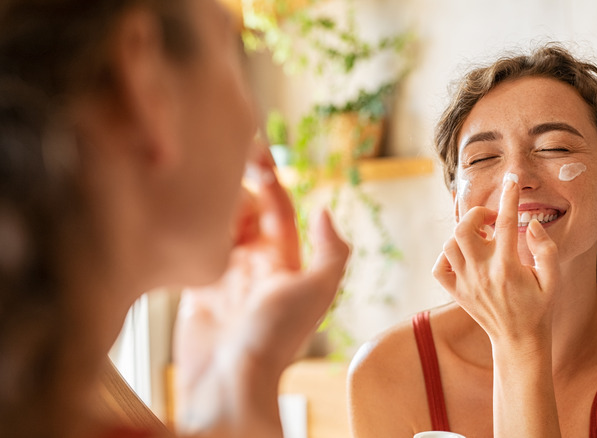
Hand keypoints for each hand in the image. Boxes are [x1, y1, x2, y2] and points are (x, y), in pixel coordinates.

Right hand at [173, 147, 348, 435]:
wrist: (229, 381)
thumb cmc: (275, 339)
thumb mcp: (316, 291)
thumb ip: (330, 251)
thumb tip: (324, 210)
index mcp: (285, 260)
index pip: (277, 207)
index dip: (267, 178)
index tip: (252, 150)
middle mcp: (256, 264)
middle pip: (244, 211)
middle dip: (234, 190)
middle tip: (217, 175)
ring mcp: (225, 275)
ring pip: (218, 225)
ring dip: (212, 207)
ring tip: (199, 193)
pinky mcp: (195, 288)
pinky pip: (193, 249)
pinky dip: (190, 233)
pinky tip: (183, 217)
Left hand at [432, 175, 559, 346]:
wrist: (519, 341)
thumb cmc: (539, 308)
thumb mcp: (553, 279)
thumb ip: (546, 249)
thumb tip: (531, 224)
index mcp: (508, 267)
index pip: (505, 222)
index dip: (509, 197)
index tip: (512, 181)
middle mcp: (482, 273)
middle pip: (464, 229)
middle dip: (476, 215)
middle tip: (491, 219)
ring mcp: (466, 283)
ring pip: (449, 245)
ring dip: (463, 234)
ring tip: (480, 238)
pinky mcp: (456, 293)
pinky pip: (439, 268)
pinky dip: (446, 256)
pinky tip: (464, 256)